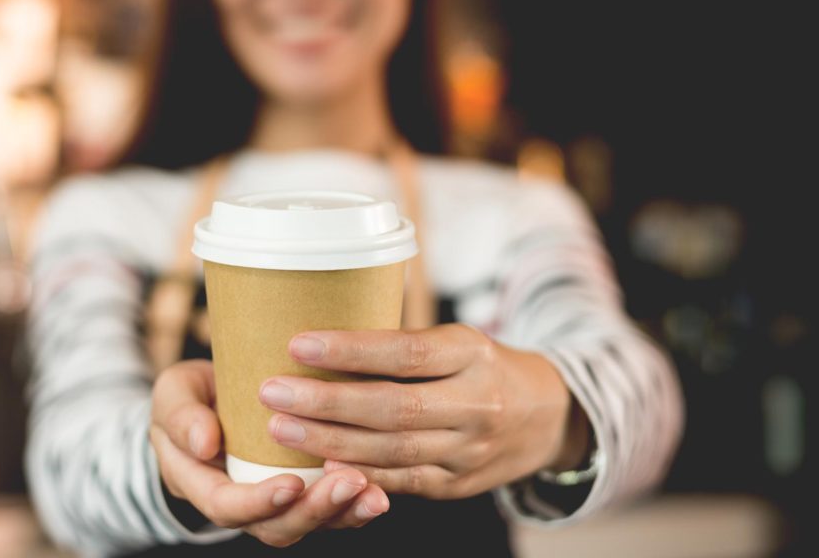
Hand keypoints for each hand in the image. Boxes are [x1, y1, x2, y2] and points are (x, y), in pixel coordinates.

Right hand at [149, 360, 390, 547]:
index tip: (291, 485)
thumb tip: (204, 443)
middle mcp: (241, 503)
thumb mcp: (172, 395)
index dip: (259, 502)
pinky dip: (355, 502)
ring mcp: (275, 501)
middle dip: (315, 511)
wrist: (209, 402)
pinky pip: (330, 508)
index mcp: (202, 484)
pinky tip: (381, 487)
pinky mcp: (304, 490)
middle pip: (276, 526)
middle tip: (349, 483)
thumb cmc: (188, 397)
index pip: (227, 507)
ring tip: (374, 493)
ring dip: (344, 512)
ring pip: (309, 523)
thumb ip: (181, 416)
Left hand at [258, 324, 589, 499]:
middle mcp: (475, 402)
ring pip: (392, 450)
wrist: (546, 418)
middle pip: (393, 407)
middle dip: (327, 403)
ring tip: (281, 429)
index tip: (298, 344)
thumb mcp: (457, 339)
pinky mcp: (457, 483)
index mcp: (471, 353)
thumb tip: (321, 334)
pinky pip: (403, 482)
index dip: (350, 350)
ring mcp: (469, 449)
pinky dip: (360, 476)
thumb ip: (402, 343)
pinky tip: (320, 467)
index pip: (406, 353)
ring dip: (330, 442)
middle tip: (273, 393)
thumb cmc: (480, 367)